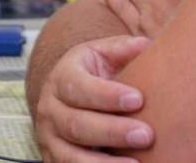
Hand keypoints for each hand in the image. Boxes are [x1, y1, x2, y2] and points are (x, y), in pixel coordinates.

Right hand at [33, 35, 153, 162]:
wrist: (66, 97)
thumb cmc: (90, 75)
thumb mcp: (100, 55)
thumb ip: (121, 49)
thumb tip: (144, 45)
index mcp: (61, 79)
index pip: (79, 87)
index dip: (107, 95)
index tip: (138, 99)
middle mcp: (50, 110)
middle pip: (76, 124)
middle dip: (112, 132)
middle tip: (146, 135)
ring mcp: (49, 140)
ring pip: (71, 156)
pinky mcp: (54, 161)